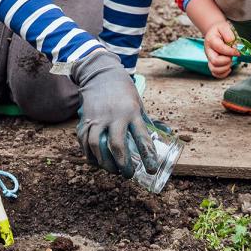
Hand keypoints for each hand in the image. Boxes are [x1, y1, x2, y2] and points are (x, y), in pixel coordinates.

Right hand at [69, 51, 157, 178]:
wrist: (101, 75)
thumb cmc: (124, 91)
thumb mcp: (139, 103)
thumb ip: (148, 121)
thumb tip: (167, 134)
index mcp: (132, 111)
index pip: (141, 137)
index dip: (147, 155)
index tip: (151, 170)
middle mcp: (114, 116)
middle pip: (117, 144)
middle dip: (123, 164)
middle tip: (128, 175)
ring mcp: (97, 118)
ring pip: (97, 145)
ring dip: (105, 163)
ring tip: (113, 170)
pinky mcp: (85, 120)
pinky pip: (84, 142)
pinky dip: (90, 155)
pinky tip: (98, 162)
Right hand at [203, 20, 236, 78]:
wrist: (214, 32)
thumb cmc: (220, 30)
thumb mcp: (225, 27)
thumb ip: (229, 35)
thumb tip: (234, 46)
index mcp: (211, 40)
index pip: (220, 48)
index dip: (231, 51)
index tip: (237, 51)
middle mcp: (208, 51)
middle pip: (215, 61)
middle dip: (227, 60)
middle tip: (232, 56)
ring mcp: (209, 58)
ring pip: (214, 69)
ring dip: (225, 68)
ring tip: (230, 61)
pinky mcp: (212, 63)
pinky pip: (215, 73)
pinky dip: (223, 74)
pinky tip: (228, 68)